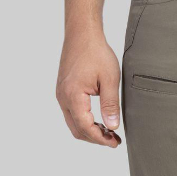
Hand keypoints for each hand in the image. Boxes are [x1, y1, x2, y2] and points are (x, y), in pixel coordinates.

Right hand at [56, 30, 122, 146]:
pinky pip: (72, 113)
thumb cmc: (96, 51)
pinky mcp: (64, 91)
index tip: (115, 143)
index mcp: (73, 96)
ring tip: (110, 131)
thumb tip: (112, 126)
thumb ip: (110, 104)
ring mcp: (61, 94)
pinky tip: (100, 120)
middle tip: (114, 140)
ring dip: (90, 131)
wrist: (82, 33)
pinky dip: (85, 121)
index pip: (85, 128)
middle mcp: (63, 97)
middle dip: (95, 138)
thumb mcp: (109, 79)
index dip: (101, 139)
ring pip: (73, 123)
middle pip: (77, 130)